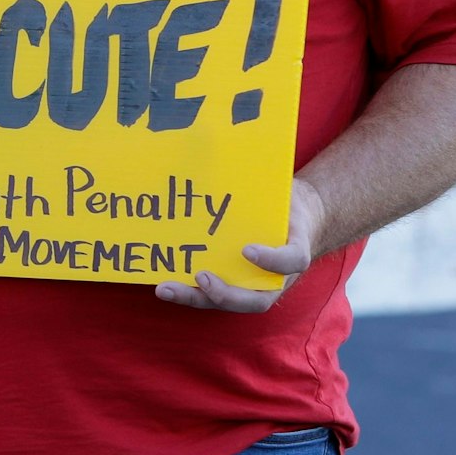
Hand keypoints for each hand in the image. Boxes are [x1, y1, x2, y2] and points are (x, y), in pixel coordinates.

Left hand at [153, 177, 323, 312]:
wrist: (295, 219)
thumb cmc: (287, 209)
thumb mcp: (289, 199)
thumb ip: (276, 191)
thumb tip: (247, 153)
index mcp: (294, 255)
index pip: (290, 261)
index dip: (271, 259)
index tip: (248, 249)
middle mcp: (273, 278)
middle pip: (251, 299)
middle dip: (223, 293)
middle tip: (201, 277)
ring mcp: (250, 284)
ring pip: (224, 301)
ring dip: (193, 297)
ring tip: (164, 288)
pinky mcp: (229, 281)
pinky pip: (207, 290)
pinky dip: (186, 288)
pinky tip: (160, 279)